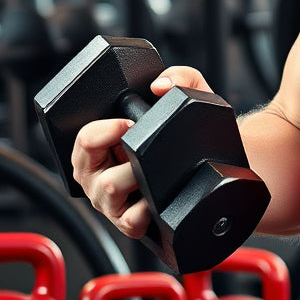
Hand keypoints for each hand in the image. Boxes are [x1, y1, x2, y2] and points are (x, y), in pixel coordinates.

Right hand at [70, 65, 212, 240]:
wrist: (216, 161)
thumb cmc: (191, 132)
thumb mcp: (189, 95)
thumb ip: (179, 76)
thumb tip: (162, 85)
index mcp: (99, 146)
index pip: (83, 139)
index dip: (105, 129)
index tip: (129, 123)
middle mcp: (98, 174)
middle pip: (86, 168)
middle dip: (119, 153)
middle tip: (142, 146)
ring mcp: (112, 201)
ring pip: (110, 190)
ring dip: (134, 177)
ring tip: (153, 170)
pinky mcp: (130, 223)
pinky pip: (130, 221)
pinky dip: (145, 210)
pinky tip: (157, 199)